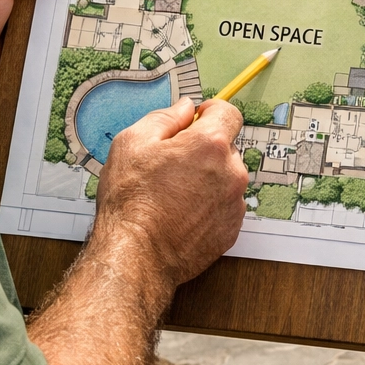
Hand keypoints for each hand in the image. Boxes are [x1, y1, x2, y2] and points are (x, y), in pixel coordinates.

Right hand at [91, 98, 246, 289]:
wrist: (135, 255)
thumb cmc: (131, 202)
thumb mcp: (132, 142)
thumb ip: (164, 117)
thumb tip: (184, 108)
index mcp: (210, 145)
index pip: (229, 113)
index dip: (211, 112)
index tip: (197, 120)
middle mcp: (231, 172)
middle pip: (226, 147)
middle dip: (204, 149)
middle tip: (173, 163)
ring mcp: (233, 203)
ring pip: (226, 178)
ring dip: (208, 179)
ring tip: (174, 193)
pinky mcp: (231, 229)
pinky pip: (225, 205)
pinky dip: (209, 205)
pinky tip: (182, 212)